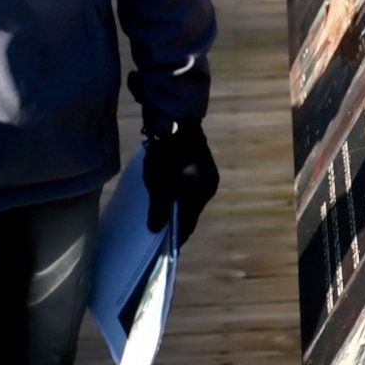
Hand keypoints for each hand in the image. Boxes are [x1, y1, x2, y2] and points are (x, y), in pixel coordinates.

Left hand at [143, 117, 219, 240]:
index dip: (176, 236)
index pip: (188, 223)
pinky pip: (190, 185)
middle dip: (176, 220)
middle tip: (160, 229)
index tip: (165, 248)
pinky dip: (179, 192)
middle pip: (191, 211)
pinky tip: (169, 190)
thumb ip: (158, 208)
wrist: (174, 117)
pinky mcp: (202, 162)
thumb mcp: (157, 183)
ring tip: (162, 210)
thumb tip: (156, 229)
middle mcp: (209, 185)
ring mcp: (208, 173)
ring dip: (178, 205)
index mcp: (200, 193)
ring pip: (191, 197)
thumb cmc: (166, 153)